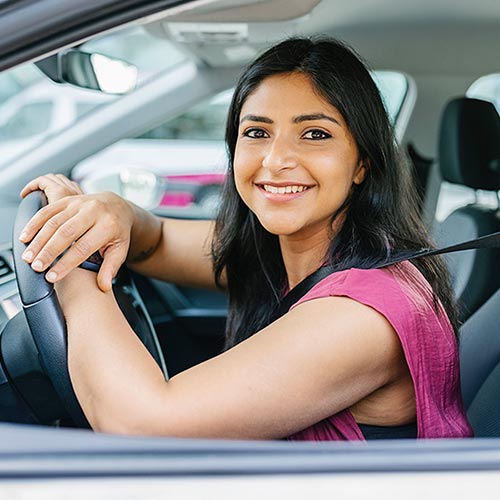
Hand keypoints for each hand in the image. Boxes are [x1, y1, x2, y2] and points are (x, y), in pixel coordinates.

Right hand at [19, 174, 134, 291]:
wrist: (117, 206)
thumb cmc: (117, 232)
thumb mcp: (119, 249)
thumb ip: (110, 267)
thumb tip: (103, 287)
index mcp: (108, 225)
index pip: (84, 247)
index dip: (67, 263)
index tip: (52, 276)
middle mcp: (94, 211)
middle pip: (67, 233)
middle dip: (49, 251)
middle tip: (36, 267)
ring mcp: (79, 203)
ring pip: (54, 221)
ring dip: (38, 240)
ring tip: (28, 257)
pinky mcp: (68, 200)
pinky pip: (48, 210)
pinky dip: (34, 224)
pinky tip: (25, 237)